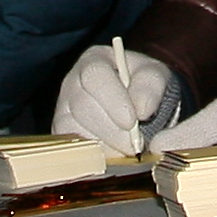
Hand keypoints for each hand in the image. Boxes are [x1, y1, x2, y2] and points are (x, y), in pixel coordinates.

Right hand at [53, 41, 183, 157]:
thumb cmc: (144, 88)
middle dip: (112, 130)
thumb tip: (142, 109)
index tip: (132, 121)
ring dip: (105, 144)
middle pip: (83, 106)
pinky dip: (95, 155)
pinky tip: (114, 155)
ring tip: (128, 150)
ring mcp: (63, 108)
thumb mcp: (155, 77)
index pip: (94, 75)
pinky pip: (72, 148)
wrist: (138, 108)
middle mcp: (72, 82)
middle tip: (135, 145)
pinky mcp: (62, 133)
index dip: (112, 98)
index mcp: (94, 60)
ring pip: (75, 129)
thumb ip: (151, 86)